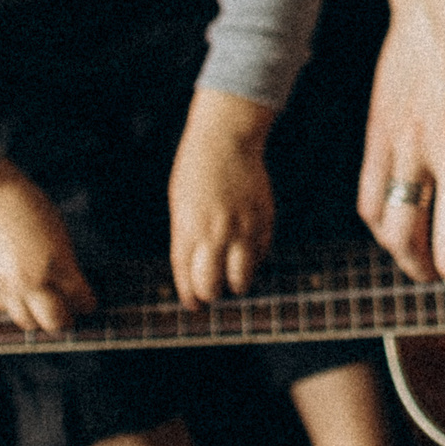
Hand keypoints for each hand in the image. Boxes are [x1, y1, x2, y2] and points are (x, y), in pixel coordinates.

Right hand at [0, 158, 97, 331]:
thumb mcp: (60, 235)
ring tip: (42, 308)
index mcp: (57, 265)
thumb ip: (66, 266)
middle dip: (65, 320)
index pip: (80, 300)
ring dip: (38, 318)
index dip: (87, 304)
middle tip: (68, 315)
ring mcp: (7, 287)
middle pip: (54, 322)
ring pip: (27, 323)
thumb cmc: (30, 209)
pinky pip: (5, 307)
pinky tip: (19, 291)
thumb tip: (71, 290)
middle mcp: (31, 281)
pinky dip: (15, 304)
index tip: (87, 304)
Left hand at [170, 88, 279, 305]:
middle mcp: (215, 232)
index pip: (187, 278)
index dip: (191, 297)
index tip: (194, 305)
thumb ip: (187, 240)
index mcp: (188, 230)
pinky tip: (246, 251)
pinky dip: (253, 259)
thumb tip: (196, 273)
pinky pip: (260, 255)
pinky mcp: (264, 220)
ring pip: (242, 278)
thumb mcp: (181, 207)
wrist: (226, 140)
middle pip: (212, 286)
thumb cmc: (196, 173)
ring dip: (236, 283)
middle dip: (211, 294)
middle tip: (212, 292)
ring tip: (233, 279)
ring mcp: (242, 227)